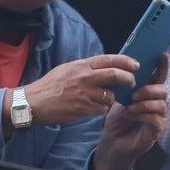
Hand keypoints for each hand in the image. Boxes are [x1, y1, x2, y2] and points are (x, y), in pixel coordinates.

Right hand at [19, 53, 136, 127]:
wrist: (34, 102)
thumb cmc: (49, 86)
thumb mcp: (67, 69)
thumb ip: (84, 68)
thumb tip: (101, 67)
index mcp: (81, 65)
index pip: (109, 59)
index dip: (125, 61)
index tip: (136, 64)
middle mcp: (85, 77)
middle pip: (115, 75)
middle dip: (128, 79)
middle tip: (132, 82)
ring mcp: (85, 94)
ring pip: (110, 96)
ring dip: (111, 99)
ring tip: (104, 99)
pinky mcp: (83, 108)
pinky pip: (101, 109)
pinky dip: (100, 109)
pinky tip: (92, 108)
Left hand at [94, 57, 168, 169]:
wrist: (113, 143)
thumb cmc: (118, 121)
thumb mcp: (121, 99)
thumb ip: (128, 87)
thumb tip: (127, 70)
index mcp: (149, 94)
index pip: (159, 78)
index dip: (162, 66)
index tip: (162, 54)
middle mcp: (157, 104)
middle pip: (163, 90)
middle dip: (148, 90)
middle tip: (133, 95)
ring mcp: (160, 117)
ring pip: (160, 104)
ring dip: (143, 104)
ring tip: (129, 108)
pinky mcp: (158, 130)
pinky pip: (156, 118)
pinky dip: (142, 115)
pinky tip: (132, 116)